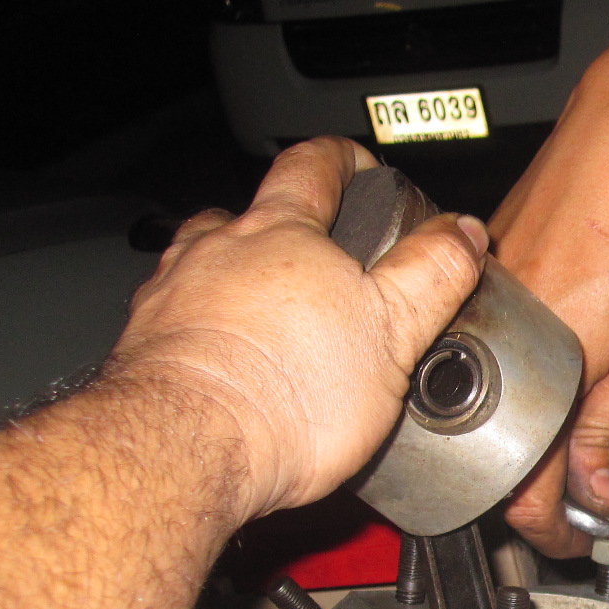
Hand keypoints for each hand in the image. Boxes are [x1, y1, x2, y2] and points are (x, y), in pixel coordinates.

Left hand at [108, 137, 488, 519]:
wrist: (190, 449)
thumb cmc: (287, 391)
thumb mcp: (392, 330)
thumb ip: (431, 273)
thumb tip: (463, 231)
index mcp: (280, 233)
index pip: (312, 166)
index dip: (339, 159)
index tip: (355, 167)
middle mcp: (216, 252)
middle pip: (245, 214)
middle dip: (278, 225)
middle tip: (311, 254)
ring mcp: (172, 298)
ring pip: (201, 266)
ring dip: (230, 278)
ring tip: (264, 317)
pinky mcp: (145, 351)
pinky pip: (177, 325)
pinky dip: (203, 336)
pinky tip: (229, 369)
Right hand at [491, 106, 608, 556]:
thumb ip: (606, 432)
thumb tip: (594, 495)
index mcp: (534, 385)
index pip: (521, 493)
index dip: (548, 532)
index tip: (570, 544)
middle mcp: (485, 355)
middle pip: (489, 456)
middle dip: (528, 491)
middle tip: (569, 503)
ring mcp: (469, 318)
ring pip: (475, 406)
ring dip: (514, 438)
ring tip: (556, 442)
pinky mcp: (468, 288)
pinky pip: (472, 355)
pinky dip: (501, 382)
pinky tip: (536, 378)